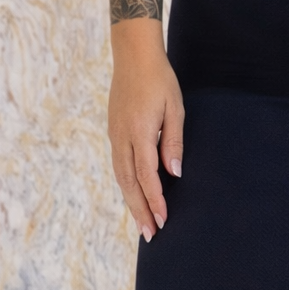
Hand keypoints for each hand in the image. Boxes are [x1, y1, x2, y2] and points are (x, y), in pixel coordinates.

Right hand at [107, 20, 184, 241]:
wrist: (132, 54)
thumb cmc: (160, 79)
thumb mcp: (175, 108)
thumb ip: (173, 141)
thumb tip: (174, 173)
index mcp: (139, 130)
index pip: (146, 174)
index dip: (155, 199)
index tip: (163, 219)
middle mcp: (122, 136)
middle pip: (129, 183)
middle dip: (140, 210)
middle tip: (150, 235)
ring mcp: (114, 135)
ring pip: (120, 177)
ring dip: (131, 202)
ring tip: (142, 224)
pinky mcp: (113, 133)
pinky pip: (118, 166)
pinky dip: (126, 186)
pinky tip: (134, 198)